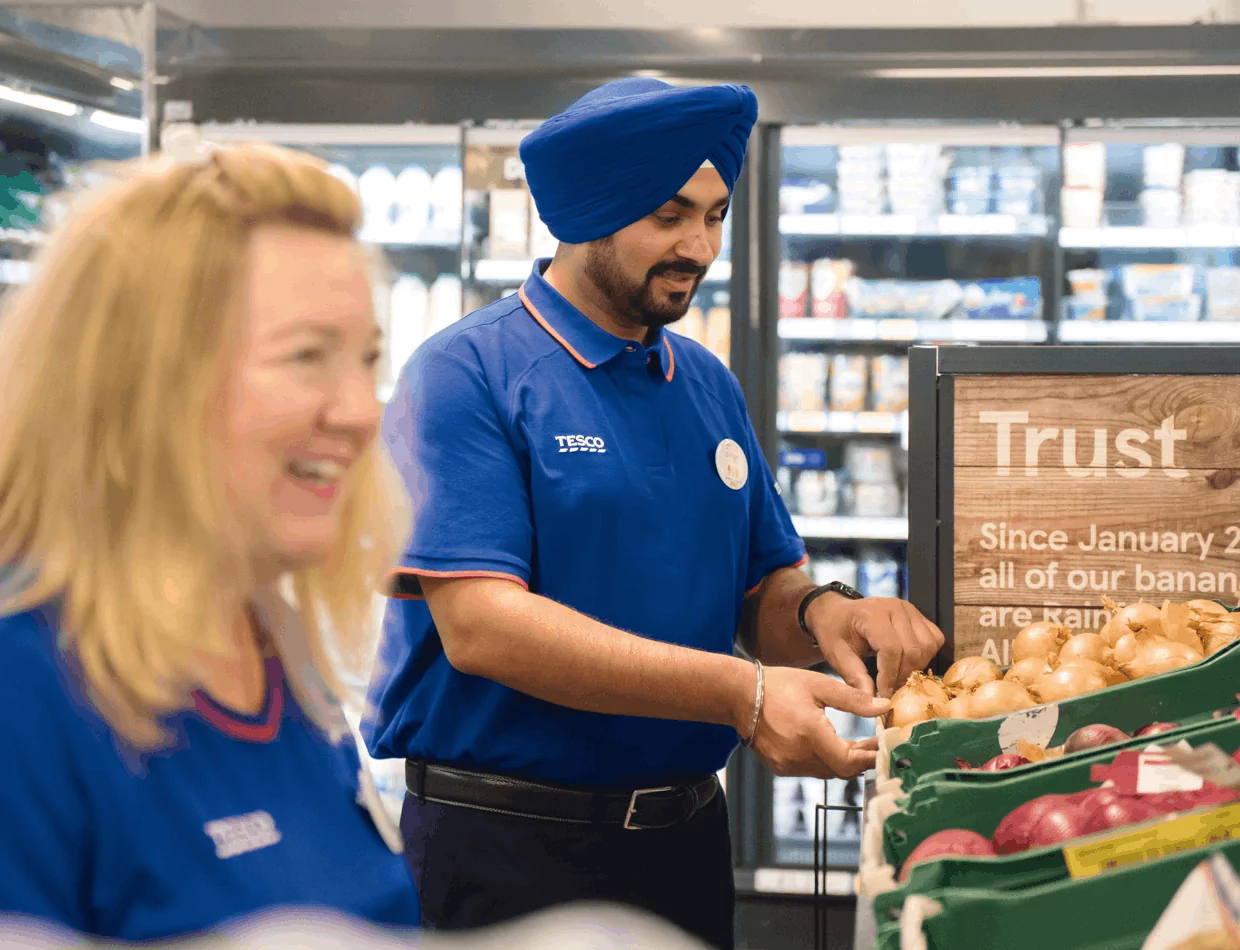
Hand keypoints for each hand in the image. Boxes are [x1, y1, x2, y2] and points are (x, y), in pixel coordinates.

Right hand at [748, 665, 888, 779]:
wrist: (739, 695)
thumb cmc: (778, 686)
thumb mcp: (819, 685)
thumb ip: (854, 699)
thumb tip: (884, 707)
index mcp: (810, 733)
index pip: (849, 761)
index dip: (870, 757)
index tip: (883, 747)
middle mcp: (798, 755)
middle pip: (841, 770)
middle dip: (861, 759)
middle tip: (874, 744)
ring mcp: (787, 764)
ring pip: (827, 772)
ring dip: (844, 761)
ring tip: (857, 744)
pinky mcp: (780, 767)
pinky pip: (811, 770)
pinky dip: (825, 761)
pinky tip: (830, 746)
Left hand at [807, 596, 944, 699]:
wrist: (837, 613)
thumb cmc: (835, 632)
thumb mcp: (837, 655)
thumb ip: (855, 678)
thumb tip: (873, 703)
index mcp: (872, 614)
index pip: (891, 649)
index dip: (890, 676)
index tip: (883, 694)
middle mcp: (895, 607)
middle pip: (913, 650)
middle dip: (903, 675)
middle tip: (890, 690)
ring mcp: (909, 609)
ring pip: (927, 646)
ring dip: (915, 667)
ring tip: (897, 677)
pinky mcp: (918, 616)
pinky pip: (934, 639)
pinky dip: (925, 656)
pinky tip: (907, 663)